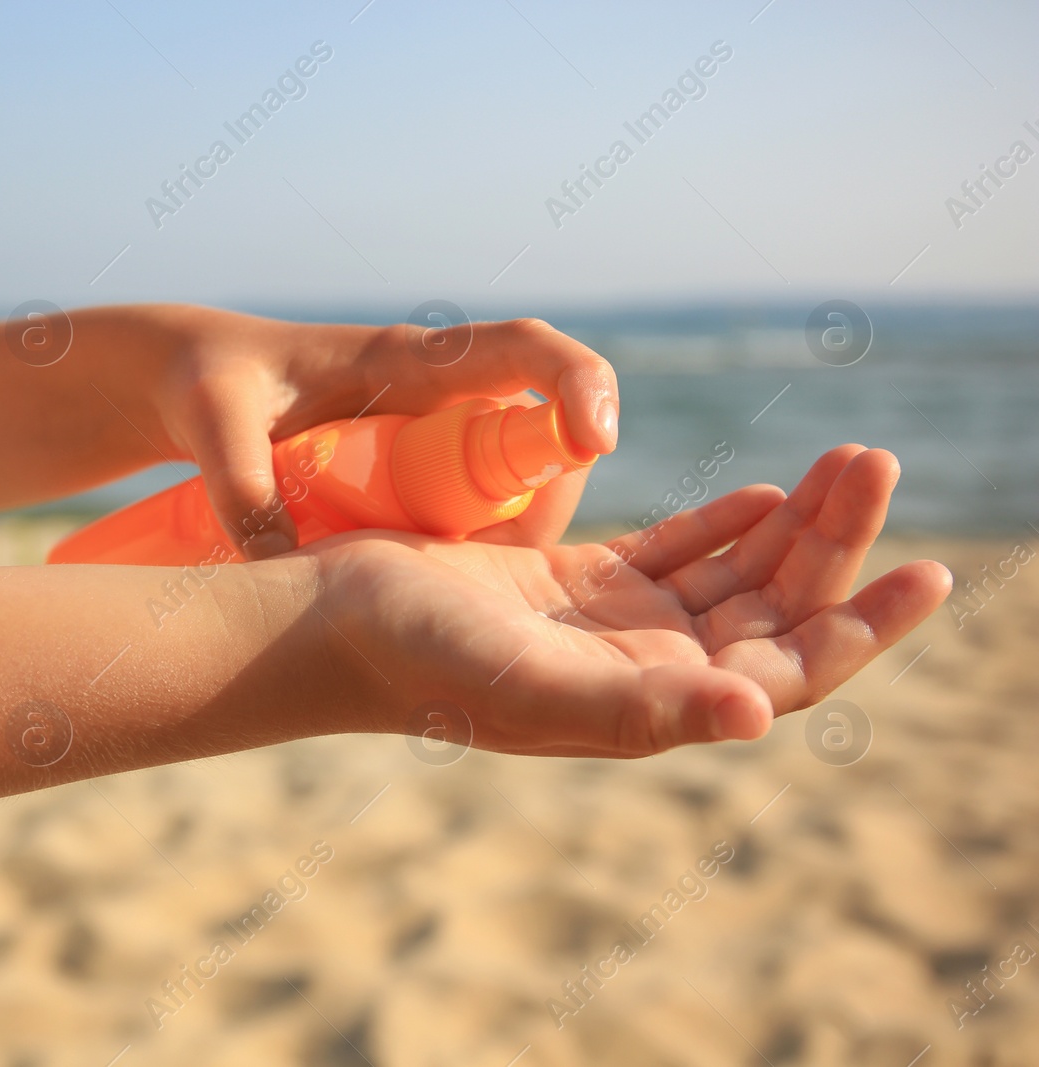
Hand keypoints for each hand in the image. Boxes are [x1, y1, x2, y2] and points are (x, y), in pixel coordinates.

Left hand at [129, 306, 618, 558]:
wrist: (199, 387)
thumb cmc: (212, 384)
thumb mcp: (215, 424)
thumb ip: (239, 486)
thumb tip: (280, 561)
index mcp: (410, 362)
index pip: (526, 349)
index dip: (578, 383)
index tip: (595, 439)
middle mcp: (445, 399)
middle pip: (544, 446)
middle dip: (541, 509)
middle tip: (476, 572)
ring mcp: (443, 443)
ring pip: (518, 497)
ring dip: (500, 546)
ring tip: (424, 585)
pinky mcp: (428, 483)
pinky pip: (478, 524)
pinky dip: (465, 562)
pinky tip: (407, 591)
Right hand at [304, 445, 950, 756]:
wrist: (330, 618)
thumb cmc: (415, 657)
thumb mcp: (528, 682)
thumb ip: (640, 709)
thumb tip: (760, 717)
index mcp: (644, 705)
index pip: (783, 674)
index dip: (859, 630)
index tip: (928, 573)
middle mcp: (640, 672)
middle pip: (770, 611)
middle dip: (834, 546)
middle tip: (875, 461)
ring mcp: (609, 627)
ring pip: (732, 576)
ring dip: (793, 525)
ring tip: (845, 461)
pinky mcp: (574, 584)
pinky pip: (675, 554)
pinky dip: (727, 524)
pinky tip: (768, 493)